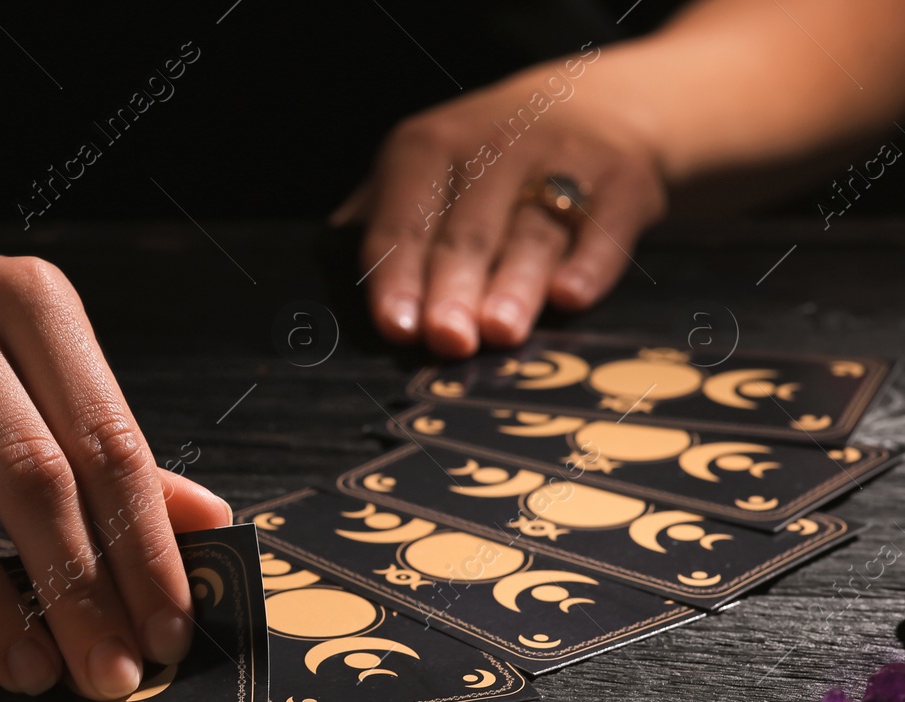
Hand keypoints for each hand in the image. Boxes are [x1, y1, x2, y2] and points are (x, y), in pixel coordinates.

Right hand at [0, 247, 231, 701]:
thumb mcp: (44, 366)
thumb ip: (115, 449)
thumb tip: (210, 527)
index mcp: (29, 298)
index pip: (104, 437)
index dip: (143, 543)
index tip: (168, 628)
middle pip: (25, 470)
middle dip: (77, 586)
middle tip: (108, 672)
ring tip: (31, 672)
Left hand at [332, 53, 666, 357]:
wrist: (597, 109)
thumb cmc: (484, 168)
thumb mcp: (424, 176)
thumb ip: (383, 227)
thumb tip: (332, 294)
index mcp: (426, 150)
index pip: (402, 221)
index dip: (396, 275)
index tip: (396, 326)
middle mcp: (493, 146)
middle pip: (467, 231)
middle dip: (453, 287)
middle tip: (447, 340)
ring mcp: (562, 158)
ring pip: (533, 230)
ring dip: (515, 284)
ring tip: (501, 333)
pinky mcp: (623, 179)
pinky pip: (604, 225)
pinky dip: (590, 261)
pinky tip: (571, 296)